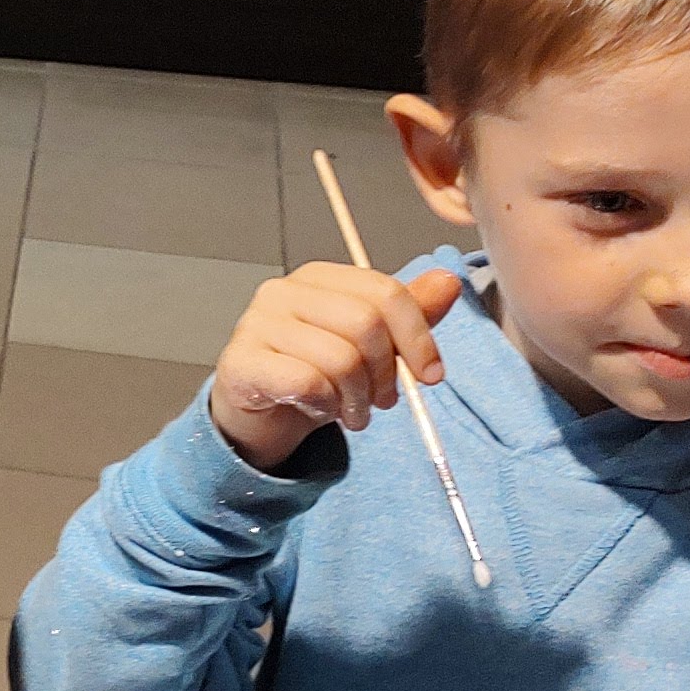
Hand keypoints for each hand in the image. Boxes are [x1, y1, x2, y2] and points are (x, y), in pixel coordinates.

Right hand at [209, 259, 467, 470]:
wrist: (260, 412)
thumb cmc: (312, 372)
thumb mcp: (368, 345)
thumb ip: (407, 315)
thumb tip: (447, 283)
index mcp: (318, 278)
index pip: (385, 292)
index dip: (417, 336)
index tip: (430, 374)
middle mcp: (284, 291)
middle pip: (365, 324)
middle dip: (386, 372)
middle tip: (384, 399)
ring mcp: (257, 324)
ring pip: (340, 359)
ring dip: (357, 399)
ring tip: (353, 411)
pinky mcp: (241, 361)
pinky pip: (307, 382)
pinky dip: (325, 405)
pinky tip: (320, 409)